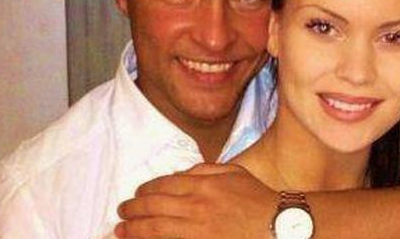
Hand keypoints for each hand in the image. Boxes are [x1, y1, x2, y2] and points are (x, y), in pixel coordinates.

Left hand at [115, 163, 276, 238]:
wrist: (278, 227)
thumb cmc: (258, 199)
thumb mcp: (234, 173)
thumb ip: (206, 169)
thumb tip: (183, 173)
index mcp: (203, 184)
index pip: (163, 184)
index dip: (145, 190)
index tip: (137, 194)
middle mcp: (196, 205)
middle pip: (154, 205)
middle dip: (132, 209)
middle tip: (122, 212)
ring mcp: (196, 230)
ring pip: (155, 228)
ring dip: (133, 229)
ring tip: (121, 230)